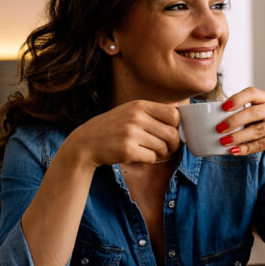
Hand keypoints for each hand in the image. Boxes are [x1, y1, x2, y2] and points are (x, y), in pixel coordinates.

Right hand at [64, 100, 180, 167]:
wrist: (86, 142)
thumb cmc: (113, 127)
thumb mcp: (130, 110)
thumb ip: (153, 110)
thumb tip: (178, 106)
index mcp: (139, 105)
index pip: (173, 114)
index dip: (177, 126)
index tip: (171, 132)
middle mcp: (136, 117)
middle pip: (171, 133)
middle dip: (173, 144)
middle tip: (167, 148)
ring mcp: (131, 134)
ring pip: (162, 147)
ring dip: (160, 153)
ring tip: (149, 150)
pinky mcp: (127, 150)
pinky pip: (152, 158)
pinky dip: (149, 159)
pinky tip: (139, 155)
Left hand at [216, 87, 264, 177]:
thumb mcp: (263, 116)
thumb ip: (247, 115)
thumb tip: (219, 121)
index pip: (252, 93)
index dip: (237, 98)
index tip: (223, 107)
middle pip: (253, 113)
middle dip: (233, 121)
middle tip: (219, 128)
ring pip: (256, 130)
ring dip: (237, 137)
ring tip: (224, 142)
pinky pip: (261, 144)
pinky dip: (246, 148)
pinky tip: (234, 151)